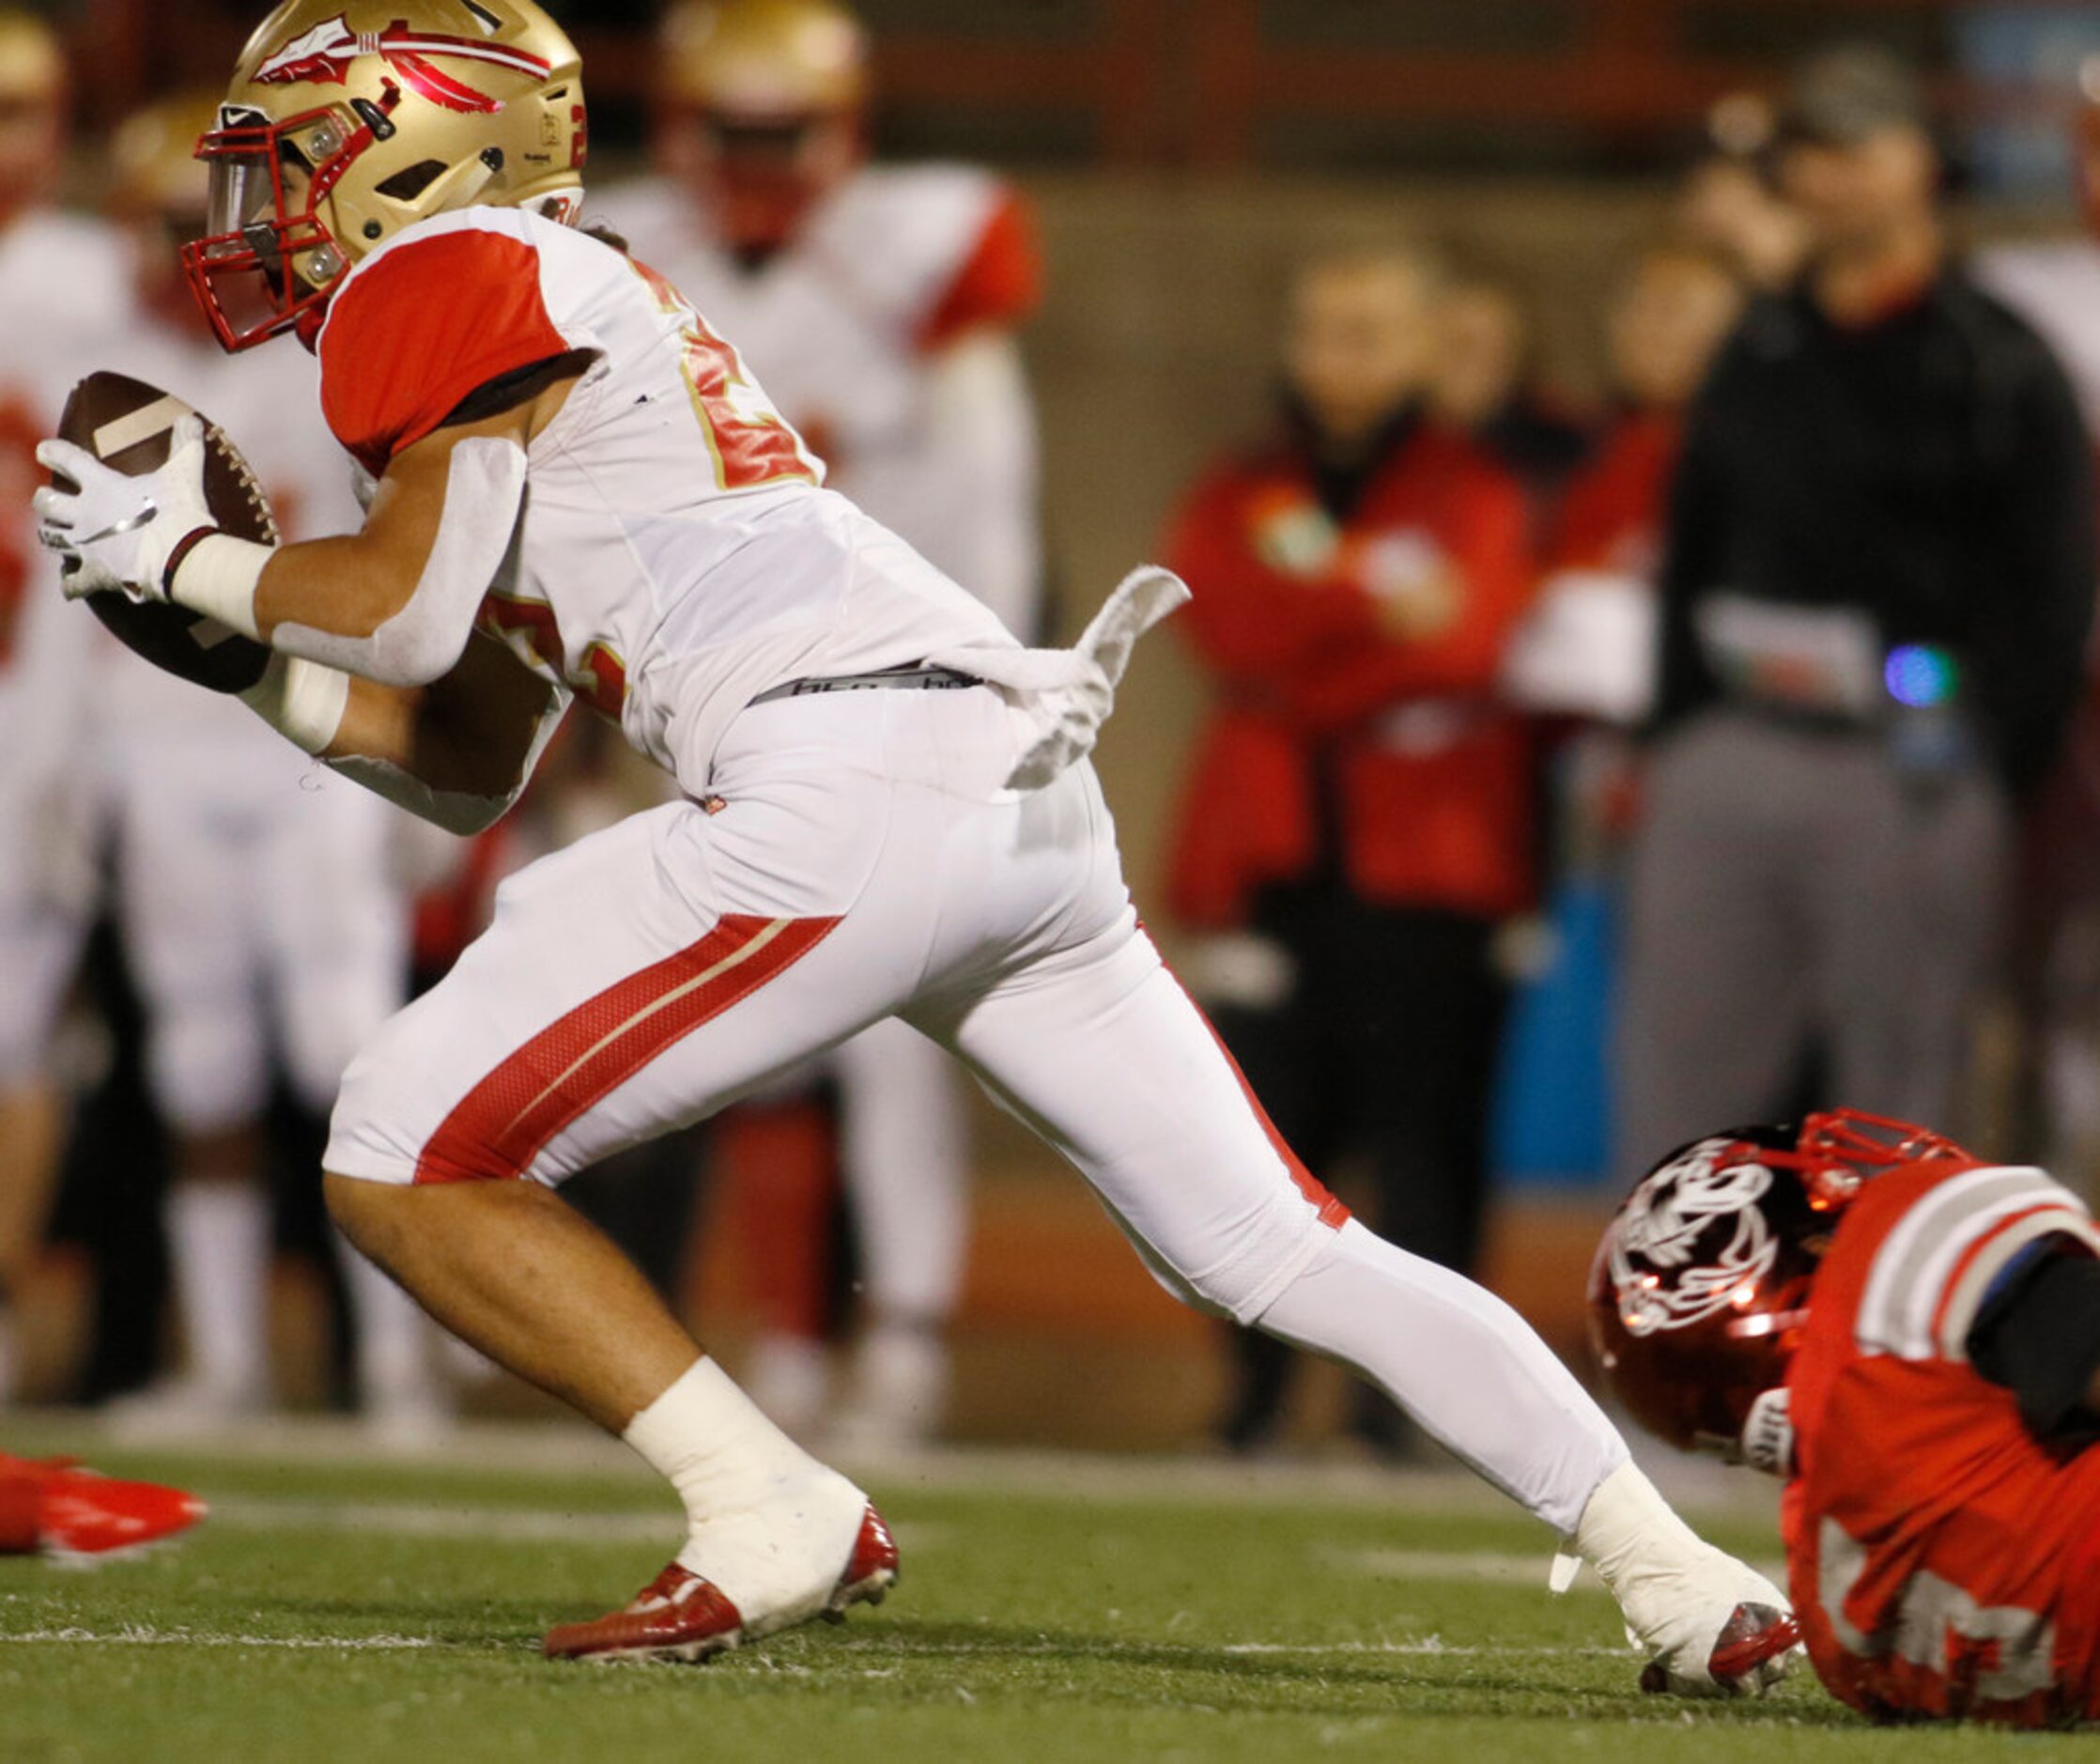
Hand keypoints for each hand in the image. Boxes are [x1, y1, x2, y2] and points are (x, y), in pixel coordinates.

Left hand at [33, 414, 217, 601]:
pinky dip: (70, 585)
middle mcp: (85, 514)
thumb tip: (191, 419)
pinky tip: (69, 587)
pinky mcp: (95, 575)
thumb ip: (186, 445)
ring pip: (50, 539)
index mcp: (101, 485)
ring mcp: (86, 545)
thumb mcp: (185, 473)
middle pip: (46, 503)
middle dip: (44, 500)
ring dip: (49, 536)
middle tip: (45, 499)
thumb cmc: (180, 511)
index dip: (52, 452)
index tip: (44, 450)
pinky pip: (72, 583)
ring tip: (50, 534)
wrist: (181, 555)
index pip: (65, 459)